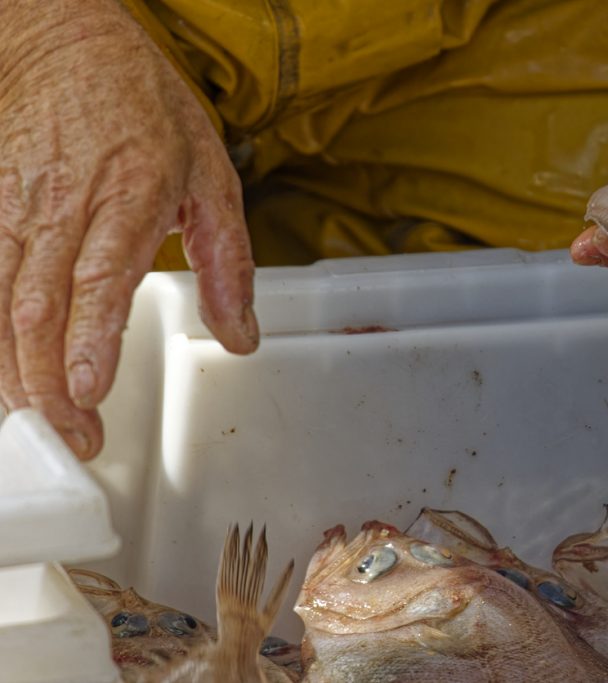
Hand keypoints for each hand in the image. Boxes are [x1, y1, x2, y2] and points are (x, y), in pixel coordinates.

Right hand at [0, 0, 257, 458]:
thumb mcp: (211, 176)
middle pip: (38, 306)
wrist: (61, 41)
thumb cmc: (144, 109)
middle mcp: (64, 205)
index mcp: (131, 194)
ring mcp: (13, 206)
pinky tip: (4, 374)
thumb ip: (228, 264)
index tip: (89, 391)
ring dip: (12, 370)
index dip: (90, 339)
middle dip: (50, 382)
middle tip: (74, 439)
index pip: (100, 277)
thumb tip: (241, 337)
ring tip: (36, 422)